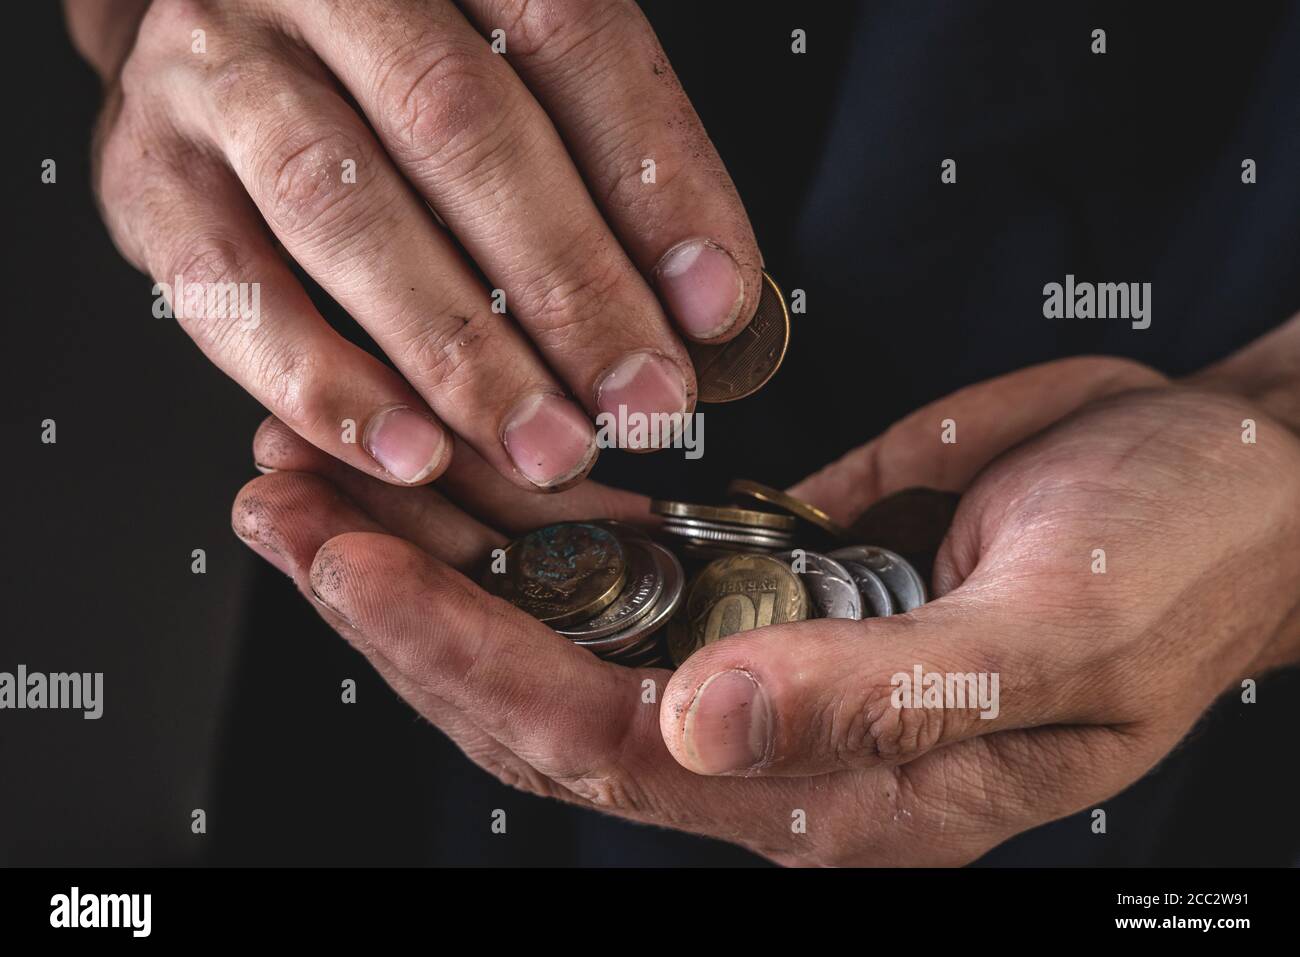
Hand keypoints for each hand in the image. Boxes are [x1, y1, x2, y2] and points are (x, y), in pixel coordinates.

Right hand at [75, 0, 759, 488]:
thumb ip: (600, 157)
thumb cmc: (396, 64)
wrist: (214, 31)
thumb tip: (705, 303)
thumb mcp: (507, 66)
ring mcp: (217, 70)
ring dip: (460, 350)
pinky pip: (230, 287)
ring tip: (545, 444)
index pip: (571, 37)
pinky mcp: (148, 175)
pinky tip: (409, 450)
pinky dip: (323, 382)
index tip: (716, 304)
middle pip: (463, 127)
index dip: (653, 179)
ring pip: (345, 209)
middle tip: (642, 400)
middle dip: (570, 285)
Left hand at [232, 357, 1299, 864]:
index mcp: (832, 784)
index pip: (594, 741)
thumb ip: (867, 700)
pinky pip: (624, 548)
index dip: (462, 655)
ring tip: (329, 464)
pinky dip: (533, 508)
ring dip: (443, 544)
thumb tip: (694, 731)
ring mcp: (763, 643)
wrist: (1226, 483)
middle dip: (401, 600)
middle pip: (538, 681)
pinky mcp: (772, 564)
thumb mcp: (1045, 635)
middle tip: (289, 503)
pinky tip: (461, 461)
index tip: (354, 564)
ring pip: (560, 612)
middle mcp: (772, 726)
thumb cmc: (1172, 566)